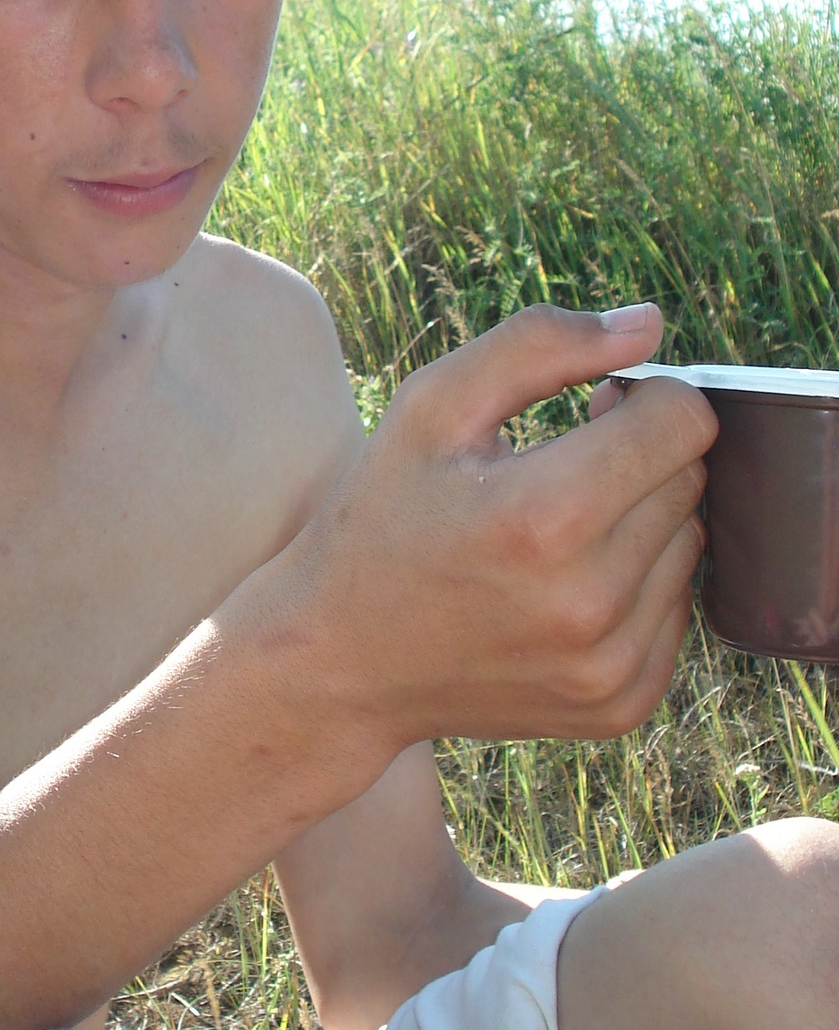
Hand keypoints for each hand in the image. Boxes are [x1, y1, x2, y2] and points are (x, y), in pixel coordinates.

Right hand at [272, 303, 713, 758]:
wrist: (340, 661)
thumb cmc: (383, 514)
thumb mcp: (432, 407)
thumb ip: (539, 345)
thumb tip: (650, 324)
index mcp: (544, 517)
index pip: (681, 421)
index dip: (643, 395)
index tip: (596, 405)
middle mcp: (590, 603)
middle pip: (689, 479)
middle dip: (638, 454)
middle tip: (561, 463)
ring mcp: (610, 665)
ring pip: (690, 543)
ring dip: (641, 519)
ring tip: (554, 528)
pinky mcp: (622, 705)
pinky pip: (677, 610)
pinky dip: (636, 584)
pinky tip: (563, 584)